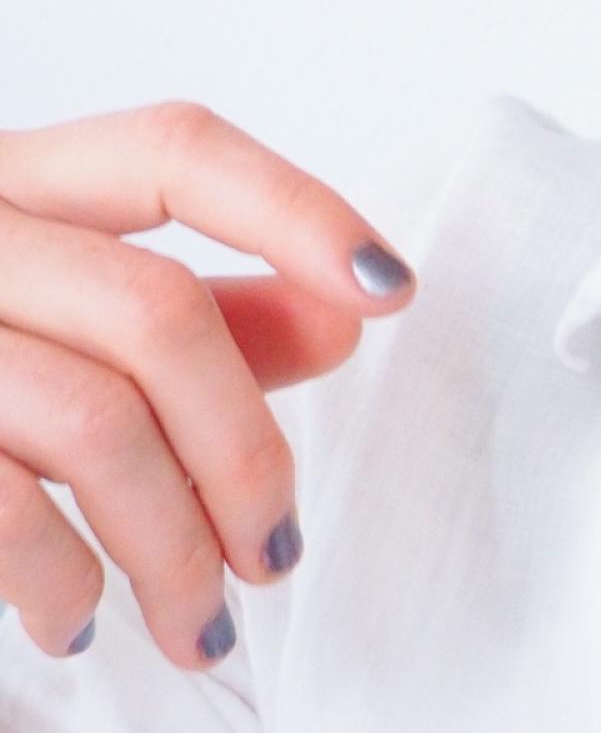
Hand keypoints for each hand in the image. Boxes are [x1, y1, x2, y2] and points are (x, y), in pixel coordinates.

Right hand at [0, 101, 415, 668]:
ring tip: (206, 618)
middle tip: (278, 549)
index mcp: (17, 175)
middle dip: (245, 449)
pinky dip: (60, 581)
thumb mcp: (53, 297)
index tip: (394, 289)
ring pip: (92, 420)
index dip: (297, 210)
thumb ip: (197, 306)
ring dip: (175, 544)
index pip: (178, 150)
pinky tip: (82, 619)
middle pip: (157, 313)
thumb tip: (342, 318)